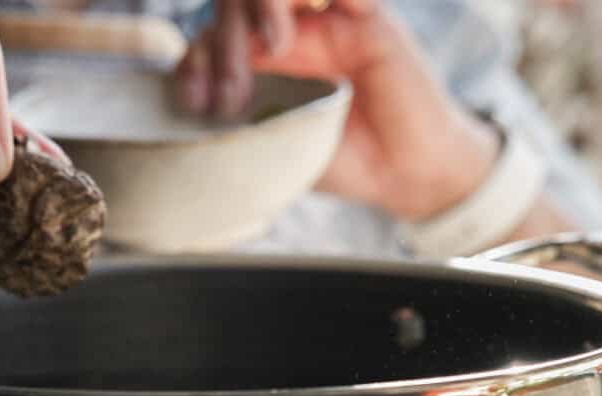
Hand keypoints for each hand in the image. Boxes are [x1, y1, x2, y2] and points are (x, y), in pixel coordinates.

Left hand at [173, 0, 499, 219]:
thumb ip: (242, 116)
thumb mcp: (280, 142)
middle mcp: (292, 33)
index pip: (212, 36)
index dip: (194, 62)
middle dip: (220, 44)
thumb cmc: (348, 163)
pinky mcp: (365, 12)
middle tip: (231, 96)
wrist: (407, 174)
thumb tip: (194, 102)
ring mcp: (326, 19)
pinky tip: (288, 36)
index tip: (195, 103)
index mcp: (265, 64)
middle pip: (233, 4)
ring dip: (254, 11)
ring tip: (270, 53)